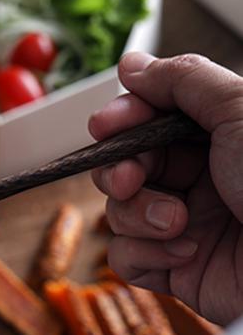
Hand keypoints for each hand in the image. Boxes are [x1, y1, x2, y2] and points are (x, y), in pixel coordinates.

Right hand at [90, 52, 242, 324]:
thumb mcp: (240, 111)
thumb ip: (184, 79)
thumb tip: (132, 65)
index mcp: (219, 138)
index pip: (150, 119)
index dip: (122, 119)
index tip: (106, 125)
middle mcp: (201, 179)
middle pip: (126, 163)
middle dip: (120, 169)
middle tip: (129, 179)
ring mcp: (186, 225)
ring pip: (120, 209)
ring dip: (138, 213)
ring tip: (177, 222)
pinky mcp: (175, 269)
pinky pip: (127, 257)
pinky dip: (144, 253)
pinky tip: (185, 253)